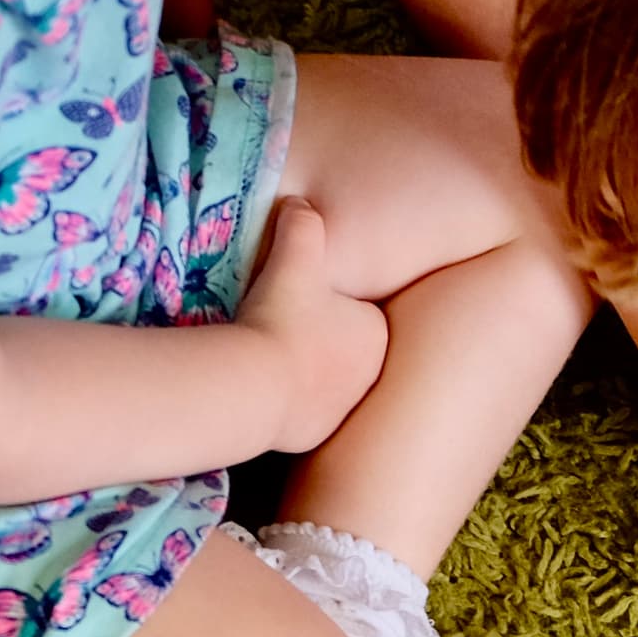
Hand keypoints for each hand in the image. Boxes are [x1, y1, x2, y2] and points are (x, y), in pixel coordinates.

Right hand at [241, 198, 390, 453]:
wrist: (259, 384)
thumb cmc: (283, 317)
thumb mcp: (295, 257)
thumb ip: (302, 225)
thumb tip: (300, 202)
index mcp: (378, 332)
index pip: (358, 313)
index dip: (328, 305)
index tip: (301, 302)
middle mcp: (373, 375)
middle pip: (344, 349)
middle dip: (320, 340)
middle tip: (283, 327)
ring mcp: (348, 409)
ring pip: (326, 382)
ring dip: (304, 370)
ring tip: (270, 356)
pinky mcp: (320, 434)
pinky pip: (304, 410)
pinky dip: (288, 399)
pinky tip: (265, 386)